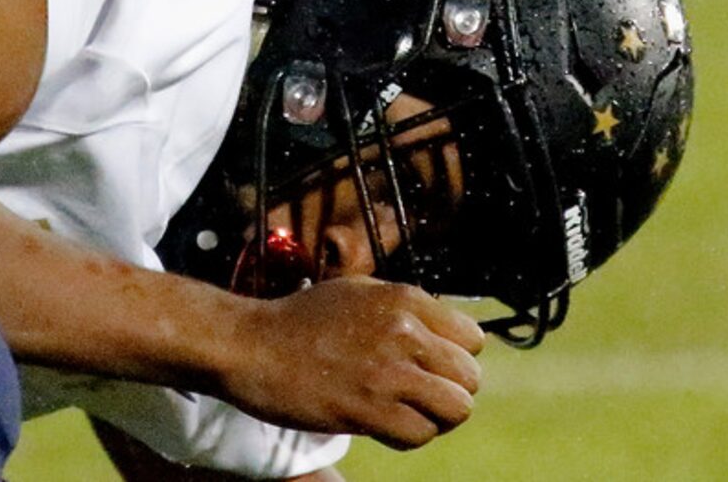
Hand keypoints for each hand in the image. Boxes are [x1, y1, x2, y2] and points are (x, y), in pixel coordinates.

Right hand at [216, 280, 481, 446]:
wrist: (254, 345)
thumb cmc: (301, 319)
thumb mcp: (358, 292)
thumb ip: (402, 308)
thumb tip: (440, 332)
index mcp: (404, 299)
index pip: (473, 337)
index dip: (457, 356)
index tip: (434, 365)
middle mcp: (404, 332)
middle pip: (470, 377)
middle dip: (451, 389)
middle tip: (422, 393)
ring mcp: (388, 372)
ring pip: (456, 409)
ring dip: (436, 416)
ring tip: (408, 411)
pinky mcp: (370, 410)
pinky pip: (421, 435)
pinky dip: (409, 435)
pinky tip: (385, 423)